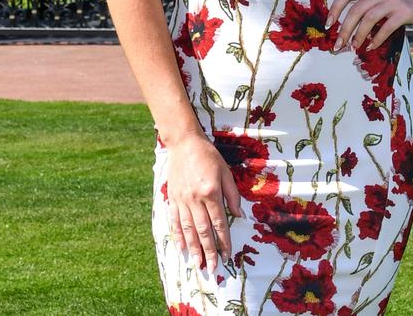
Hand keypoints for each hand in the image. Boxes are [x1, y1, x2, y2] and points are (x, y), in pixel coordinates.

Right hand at [165, 132, 243, 274]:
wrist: (184, 143)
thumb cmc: (208, 155)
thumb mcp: (226, 172)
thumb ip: (232, 194)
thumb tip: (240, 215)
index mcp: (211, 192)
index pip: (219, 223)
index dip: (224, 241)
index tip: (227, 256)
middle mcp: (195, 199)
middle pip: (203, 231)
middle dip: (209, 252)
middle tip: (212, 269)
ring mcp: (182, 200)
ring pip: (188, 230)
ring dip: (193, 249)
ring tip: (198, 264)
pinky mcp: (172, 198)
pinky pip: (174, 221)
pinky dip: (178, 236)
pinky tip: (181, 248)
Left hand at [326, 0, 412, 51]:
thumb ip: (363, 0)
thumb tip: (340, 21)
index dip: (335, 9)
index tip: (328, 25)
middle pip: (356, 10)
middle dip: (345, 29)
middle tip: (338, 45)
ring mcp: (392, 1)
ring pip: (369, 19)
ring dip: (359, 35)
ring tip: (353, 47)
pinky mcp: (403, 12)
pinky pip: (386, 27)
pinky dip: (377, 39)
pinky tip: (371, 47)